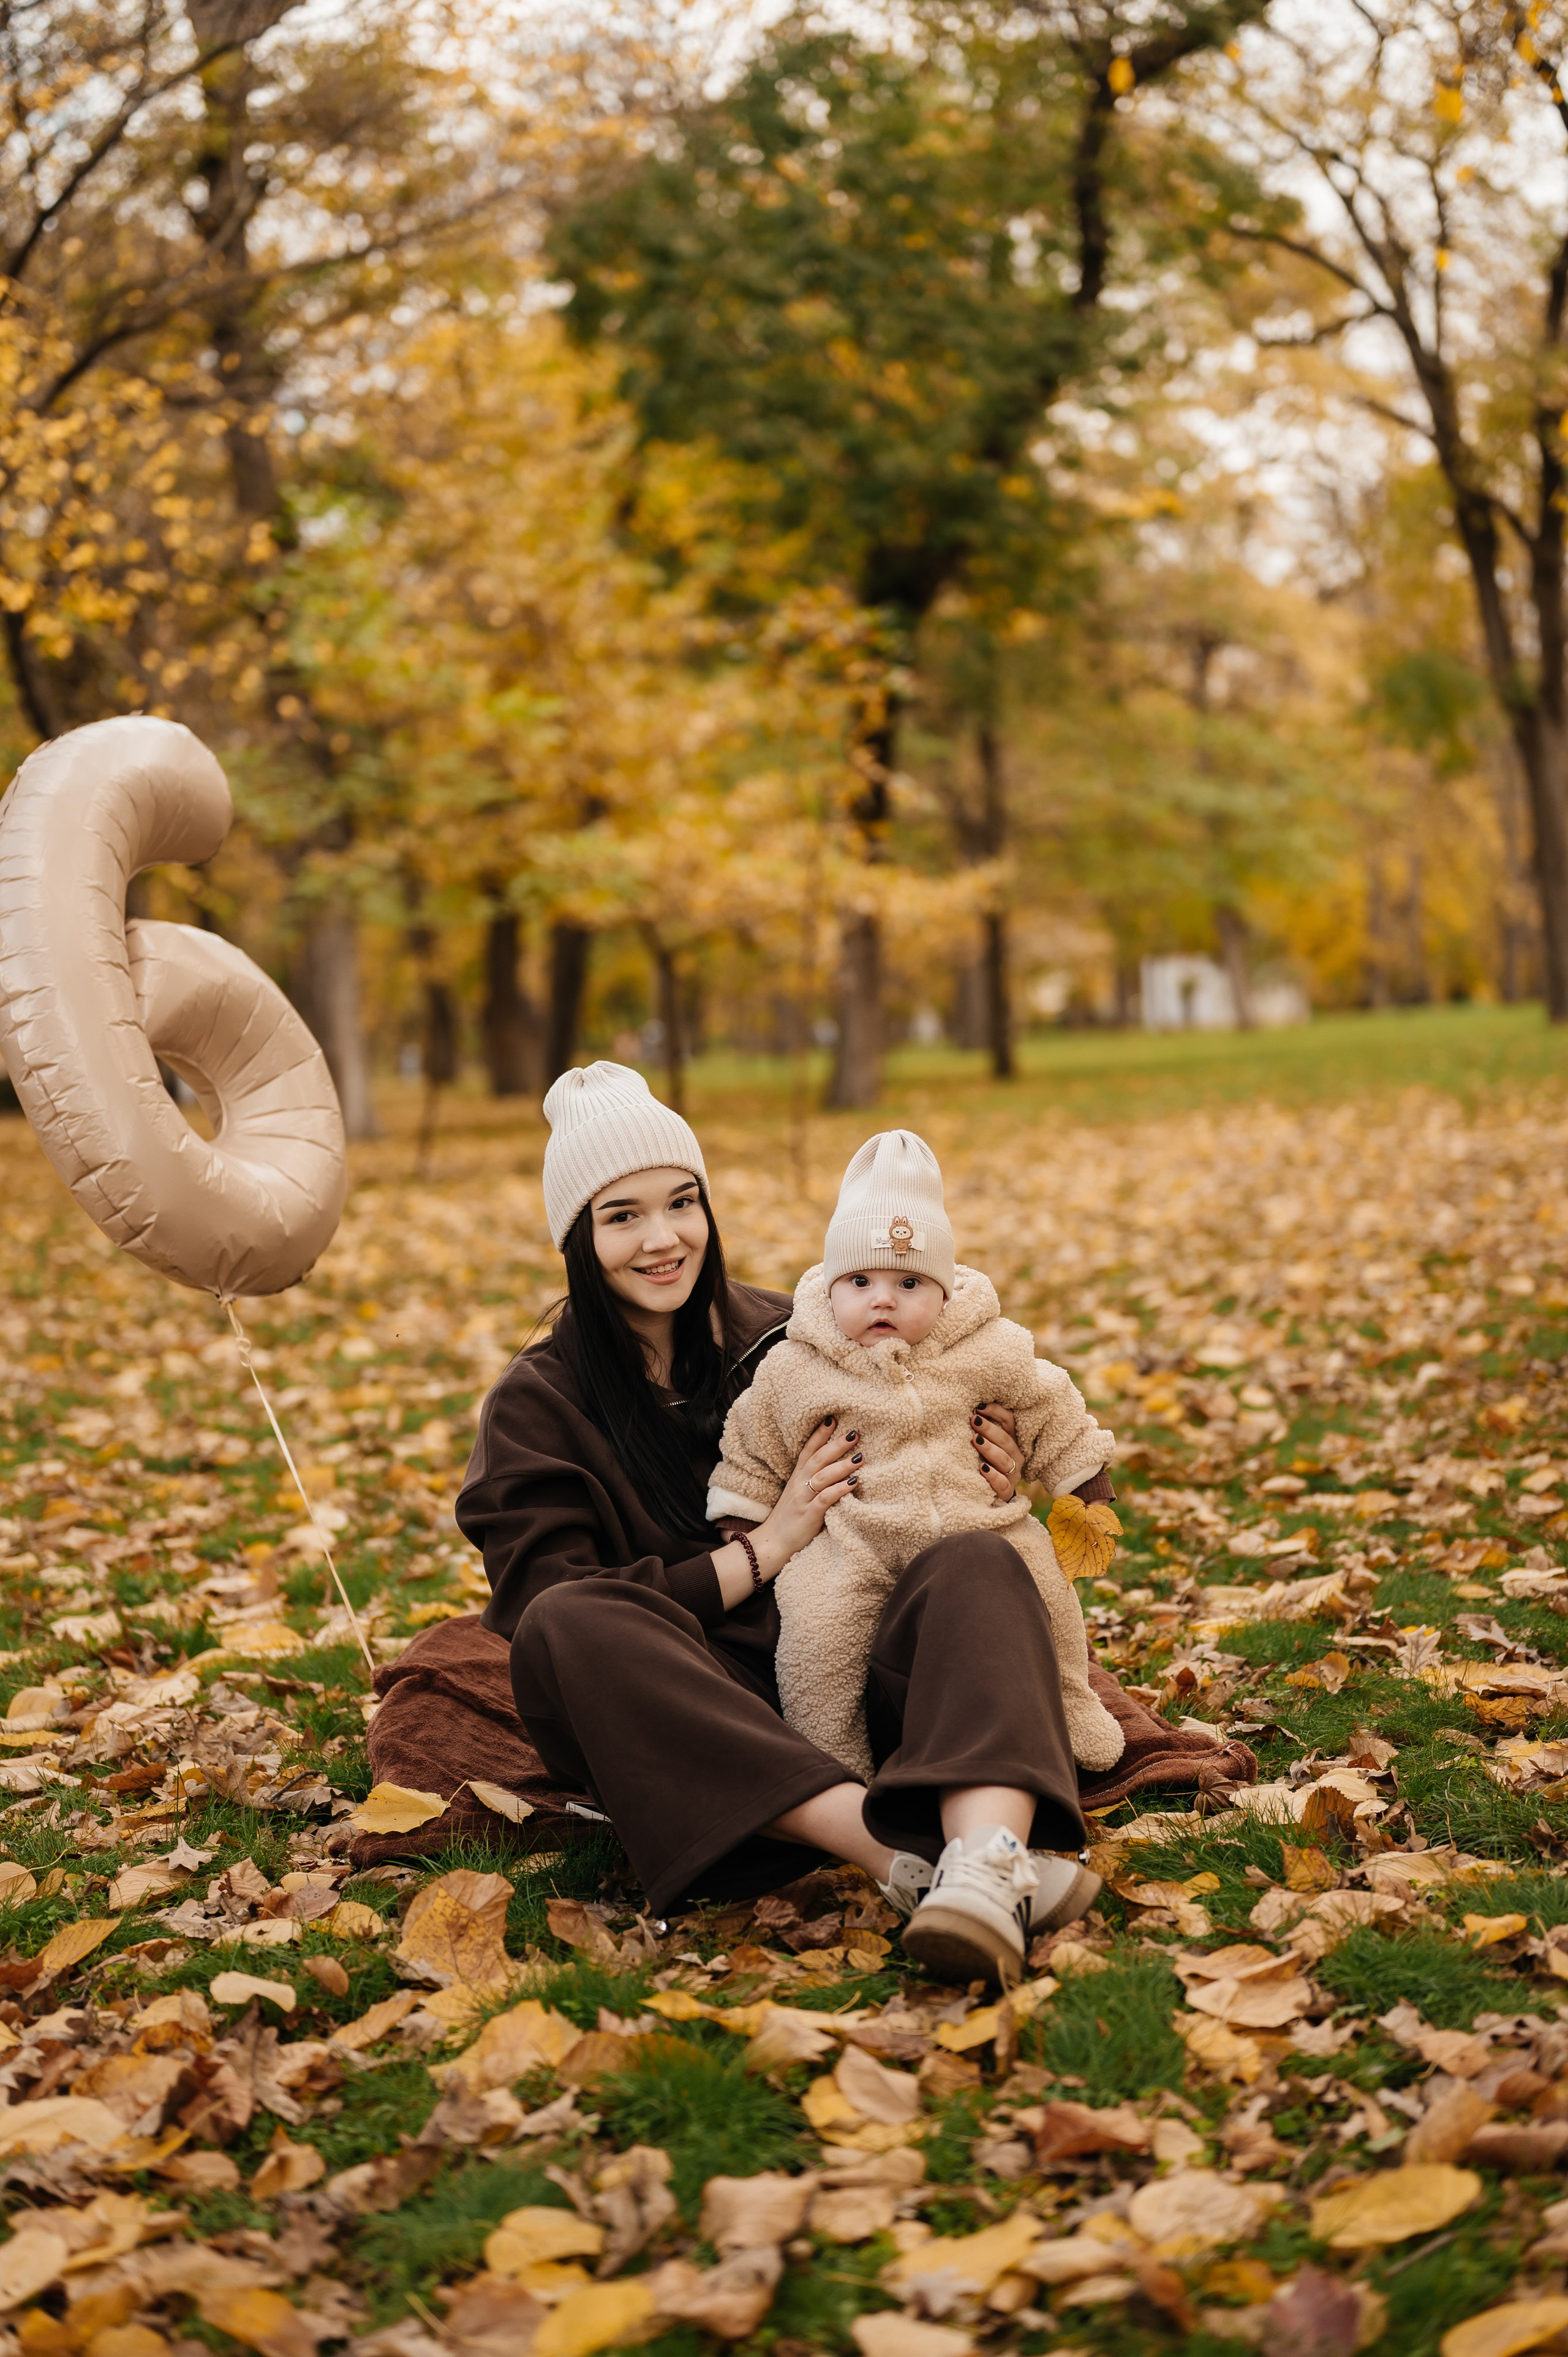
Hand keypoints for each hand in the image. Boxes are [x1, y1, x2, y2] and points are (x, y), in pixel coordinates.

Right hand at [752, 1417, 860, 1575]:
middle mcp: (799, 1483)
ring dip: (842, 1465)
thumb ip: (813, 1479)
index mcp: (797, 1476)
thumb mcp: (799, 1493)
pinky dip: (840, 1489)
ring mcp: (803, 1498)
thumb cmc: (790, 1518)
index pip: (808, 1449)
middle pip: (818, 1458)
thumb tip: (837, 1464)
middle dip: (836, 1445)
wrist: (773, 1542)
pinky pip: (825, 1498)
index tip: (833, 1418)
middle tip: (855, 1433)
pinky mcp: (809, 1514)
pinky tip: (854, 1483)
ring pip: (823, 1476)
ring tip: (860, 1456)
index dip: (820, 1434)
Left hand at [972, 1402, 1021, 1499]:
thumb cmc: (984, 1459)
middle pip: (1006, 1440)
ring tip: (976, 1440)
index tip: (979, 1407)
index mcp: (1012, 1440)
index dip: (997, 1412)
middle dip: (989, 1429)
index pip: (1010, 1421)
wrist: (989, 1491)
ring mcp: (1013, 1474)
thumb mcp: (985, 1441)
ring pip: (1005, 1460)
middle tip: (974, 1420)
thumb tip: (973, 1407)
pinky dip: (993, 1476)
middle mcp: (1016, 1455)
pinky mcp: (1007, 1491)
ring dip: (990, 1449)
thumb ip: (983, 1426)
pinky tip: (982, 1468)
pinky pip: (1003, 1484)